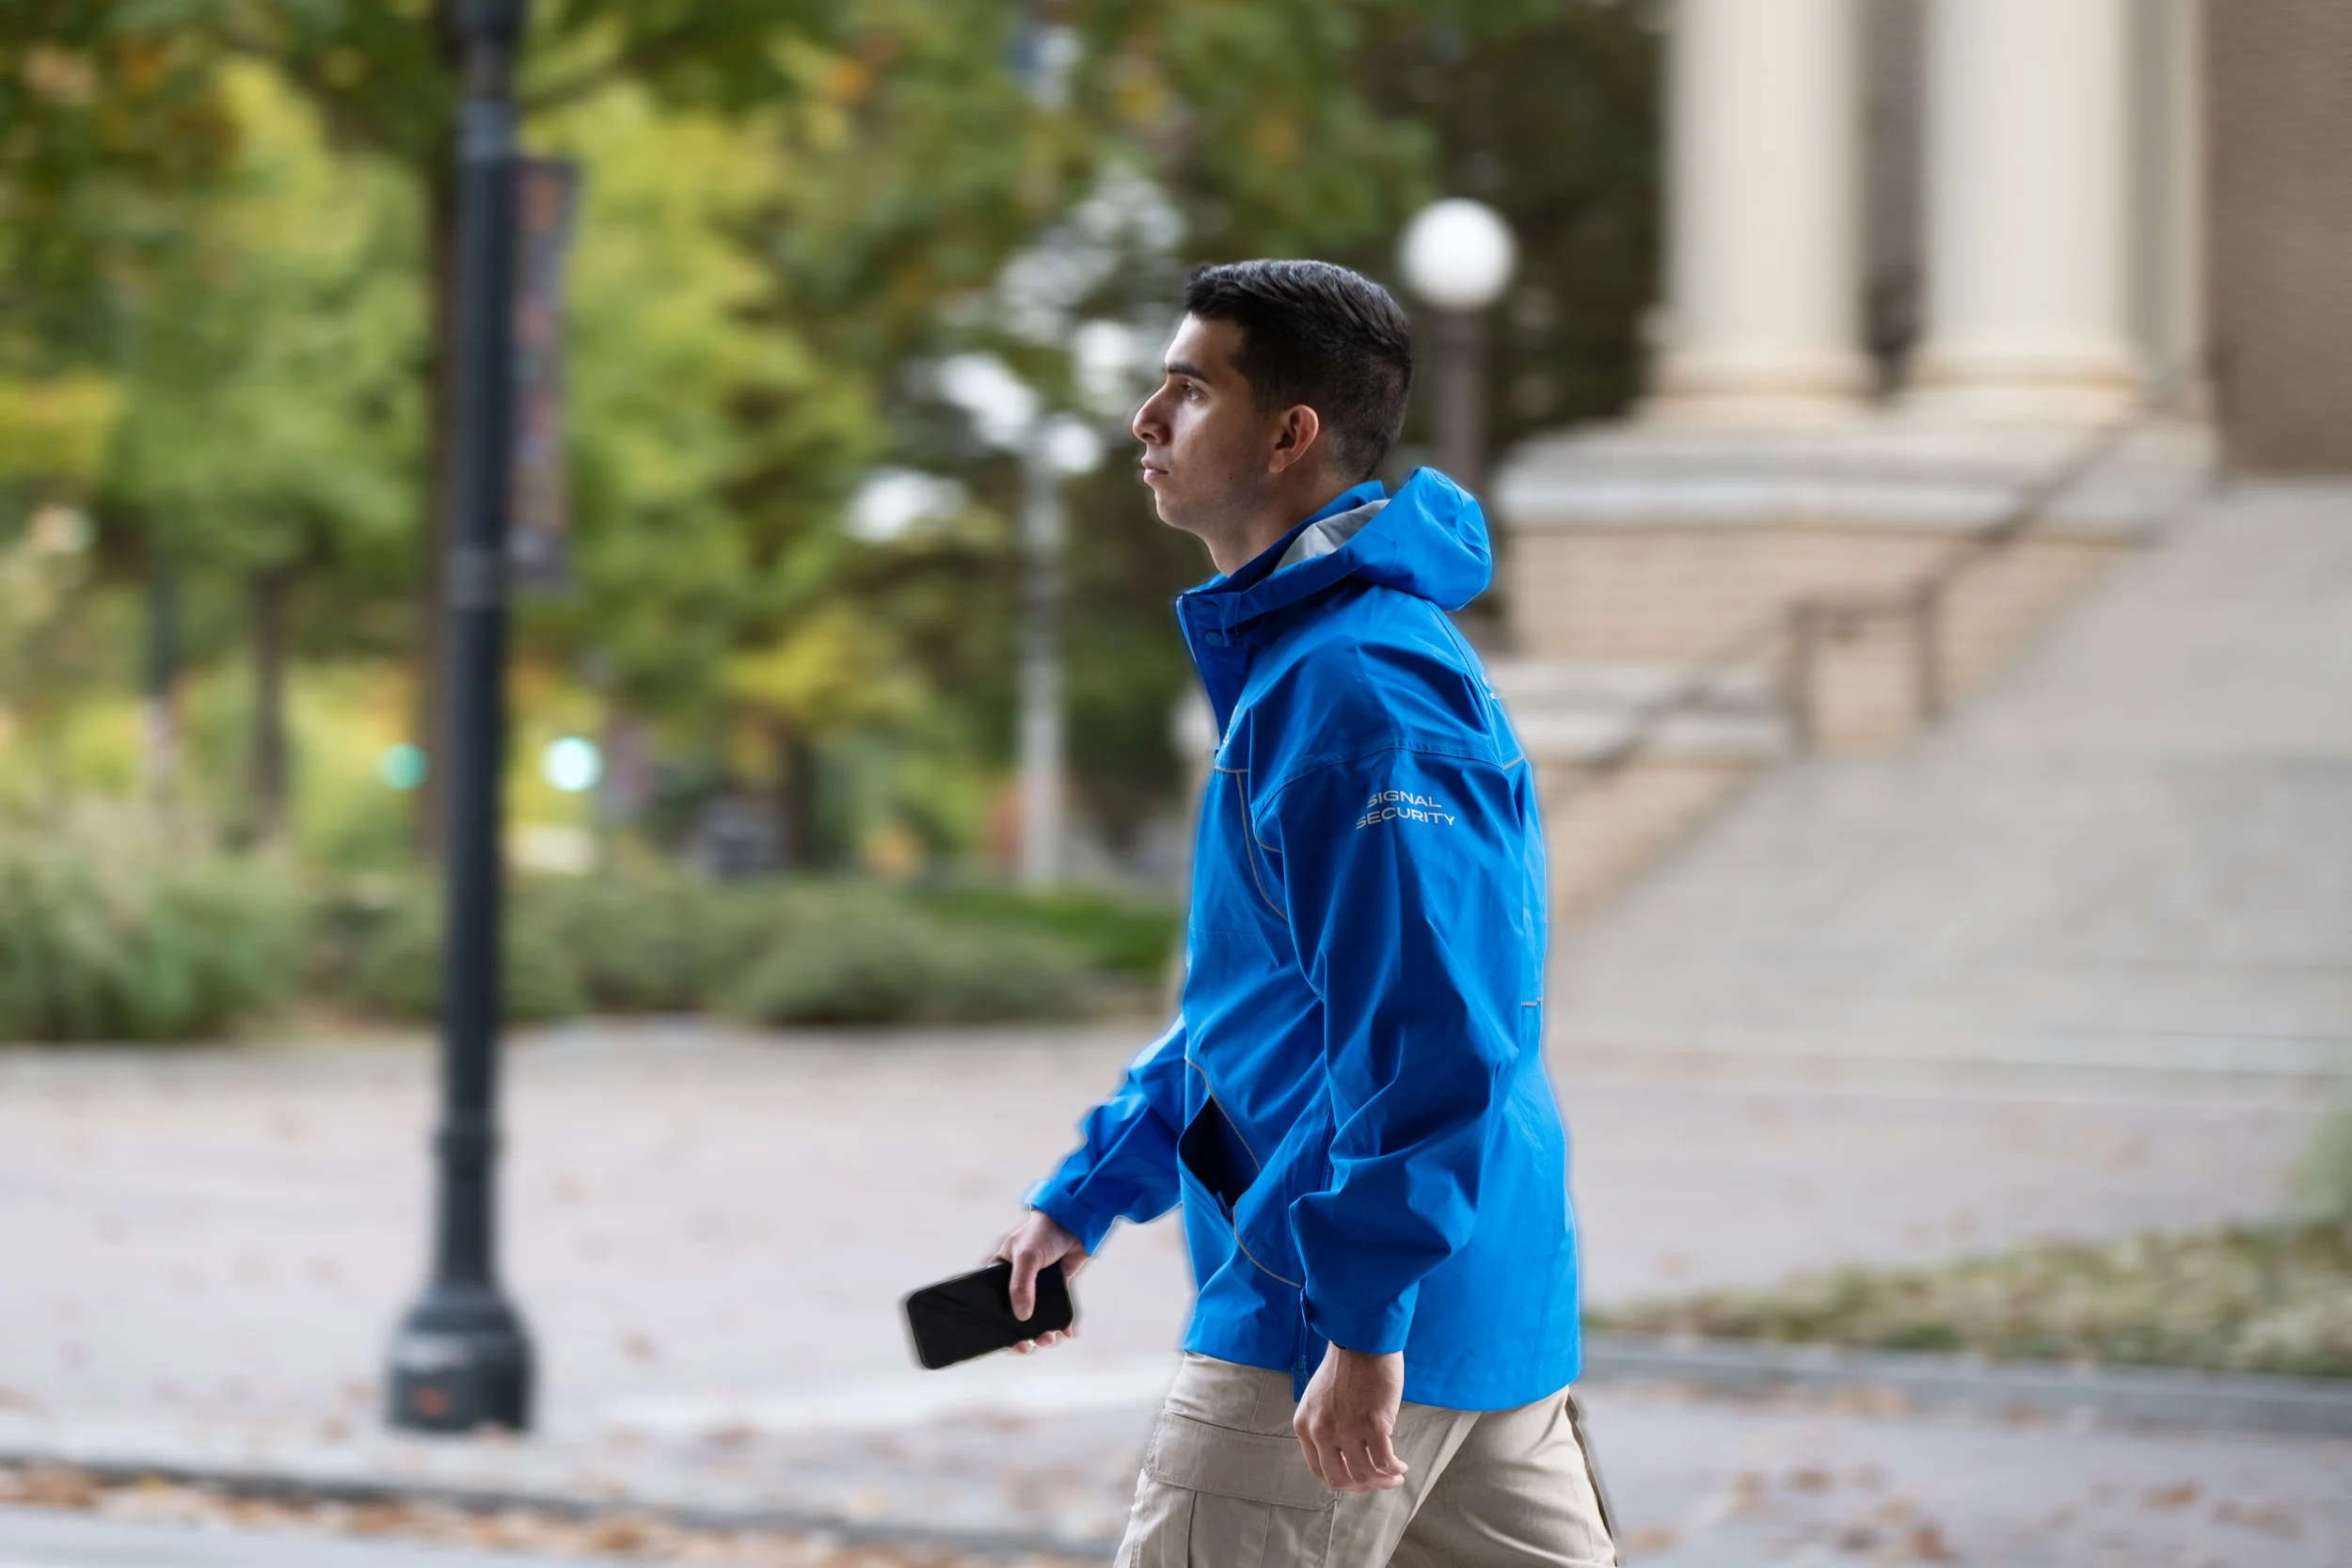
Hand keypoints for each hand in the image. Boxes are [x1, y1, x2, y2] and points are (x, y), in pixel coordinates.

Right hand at [990, 1209, 1088, 1354]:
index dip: (994, 1323)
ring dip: (1042, 1332)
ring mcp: (1036, 1286)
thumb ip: (1021, 1286)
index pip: (990, 1301)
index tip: (1003, 1340)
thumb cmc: (1043, 1232)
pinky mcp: (1055, 1288)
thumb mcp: (1027, 1257)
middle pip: (1013, 1315)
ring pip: (1035, 1317)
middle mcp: (1015, 1281)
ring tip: (1049, 1338)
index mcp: (999, 1271)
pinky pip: (1055, 1311)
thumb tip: (1022, 1318)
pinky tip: (1065, 1333)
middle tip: (1027, 1347)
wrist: (1075, 1221)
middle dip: (1021, 1334)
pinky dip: (1060, 1323)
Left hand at [1293, 1344, 1408, 1492]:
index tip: (1357, 1478)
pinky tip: (1401, 1466)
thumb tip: (1348, 1452)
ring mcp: (1346, 1430)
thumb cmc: (1345, 1365)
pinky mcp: (1373, 1425)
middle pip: (1339, 1479)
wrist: (1361, 1341)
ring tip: (1396, 1475)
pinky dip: (1394, 1469)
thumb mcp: (1320, 1400)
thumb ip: (1327, 1426)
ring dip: (1383, 1480)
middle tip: (1377, 1482)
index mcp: (1305, 1425)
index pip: (1319, 1469)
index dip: (1341, 1480)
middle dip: (1361, 1486)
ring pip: (1364, 1473)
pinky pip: (1385, 1461)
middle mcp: (1321, 1431)